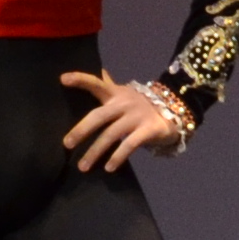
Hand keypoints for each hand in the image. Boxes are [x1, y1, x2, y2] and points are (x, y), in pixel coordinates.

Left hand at [59, 72, 193, 172]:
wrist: (175, 111)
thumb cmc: (140, 105)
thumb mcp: (124, 93)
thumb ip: (108, 85)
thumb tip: (96, 71)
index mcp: (116, 94)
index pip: (96, 83)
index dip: (81, 80)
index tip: (63, 79)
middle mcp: (125, 103)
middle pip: (99, 115)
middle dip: (81, 130)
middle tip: (66, 144)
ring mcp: (137, 117)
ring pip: (111, 134)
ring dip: (95, 151)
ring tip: (82, 166)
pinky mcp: (149, 130)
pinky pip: (130, 145)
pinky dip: (118, 157)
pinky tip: (108, 168)